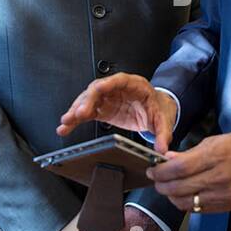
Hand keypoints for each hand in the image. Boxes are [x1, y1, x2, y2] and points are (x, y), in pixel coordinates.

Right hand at [57, 73, 178, 152]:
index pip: (119, 81)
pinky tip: (67, 126)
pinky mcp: (103, 109)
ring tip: (66, 121)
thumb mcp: (164, 121)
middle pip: (98, 90)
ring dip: (76, 110)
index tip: (97, 89)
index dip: (107, 84)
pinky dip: (76, 119)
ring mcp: (108, 98)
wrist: (157, 111)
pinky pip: (87, 112)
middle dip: (87, 101)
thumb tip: (162, 149)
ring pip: (88, 100)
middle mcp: (117, 89)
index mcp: (135, 85)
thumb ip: (164, 134)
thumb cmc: (159, 109)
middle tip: (79, 113)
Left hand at [147, 132, 230, 213]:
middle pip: (178, 187)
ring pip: (184, 203)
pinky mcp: (226, 206)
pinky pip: (197, 209)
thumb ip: (190, 153)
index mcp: (215, 157)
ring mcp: (222, 195)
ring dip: (171, 196)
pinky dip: (185, 202)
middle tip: (156, 179)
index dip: (160, 171)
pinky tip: (183, 194)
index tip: (153, 169)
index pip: (177, 169)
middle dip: (161, 184)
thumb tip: (168, 159)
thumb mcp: (215, 141)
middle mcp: (218, 178)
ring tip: (168, 187)